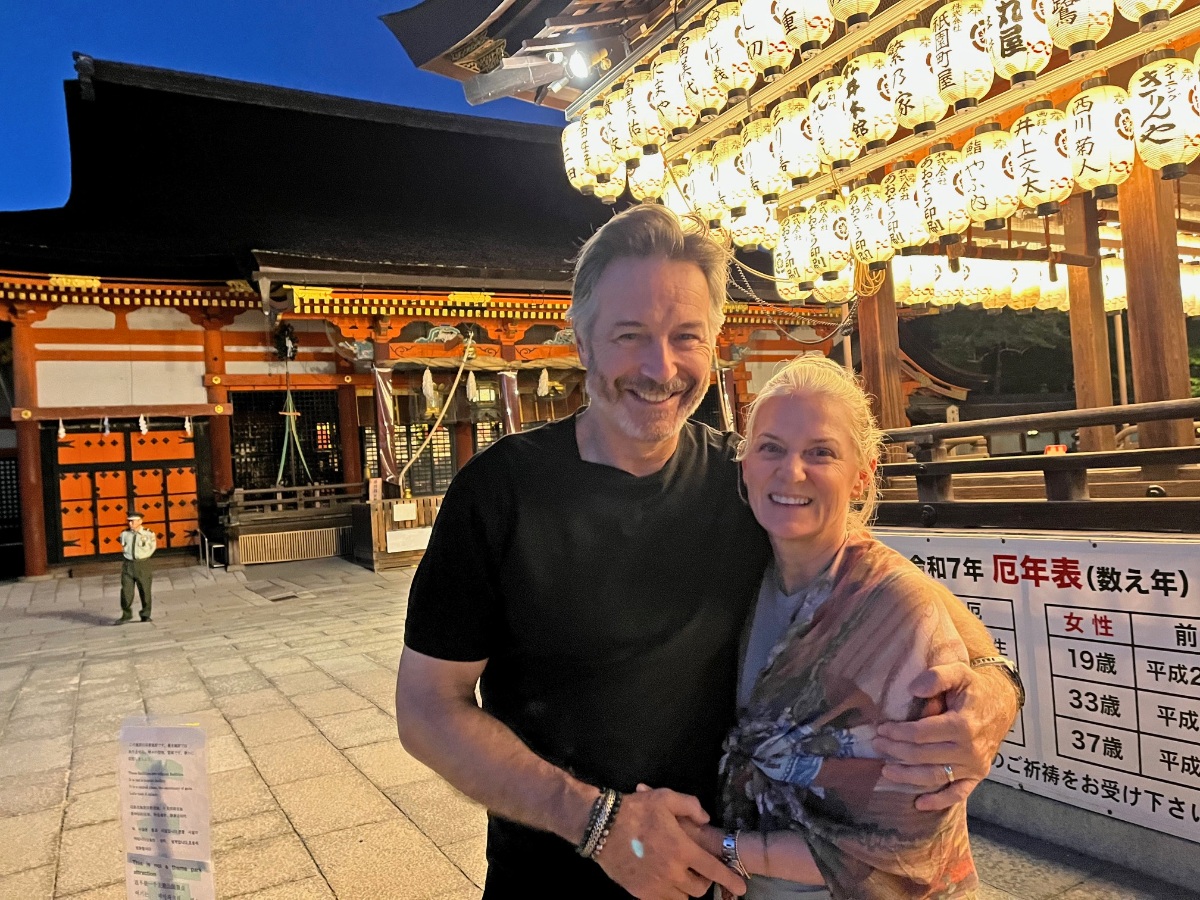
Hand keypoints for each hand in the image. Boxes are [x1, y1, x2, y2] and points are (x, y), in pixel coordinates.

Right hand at [596, 786, 746, 898]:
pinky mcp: (641, 894)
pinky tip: (663, 880)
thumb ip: (691, 806)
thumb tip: (706, 819)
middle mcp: (673, 873)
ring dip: (685, 889)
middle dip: (702, 881)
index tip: (742, 888)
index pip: (713, 870)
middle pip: (699, 889)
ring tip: (679, 875)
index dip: (730, 880)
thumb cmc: (637, 810)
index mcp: (682, 850)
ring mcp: (656, 886)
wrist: (602, 828)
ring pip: (682, 898)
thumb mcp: (666, 798)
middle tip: (697, 870)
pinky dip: (668, 894)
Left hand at [873, 661, 1016, 810]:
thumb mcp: (959, 672)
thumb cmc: (975, 688)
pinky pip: (958, 794)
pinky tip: (919, 804)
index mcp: (963, 725)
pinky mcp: (978, 776)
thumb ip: (936, 677)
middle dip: (896, 751)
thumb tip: (913, 690)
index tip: (881, 729)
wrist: (1002, 704)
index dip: (898, 732)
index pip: (921, 733)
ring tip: (886, 771)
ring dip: (908, 776)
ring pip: (935, 776)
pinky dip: (939, 801)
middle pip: (923, 755)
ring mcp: (974, 766)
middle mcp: (969, 750)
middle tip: (877, 745)